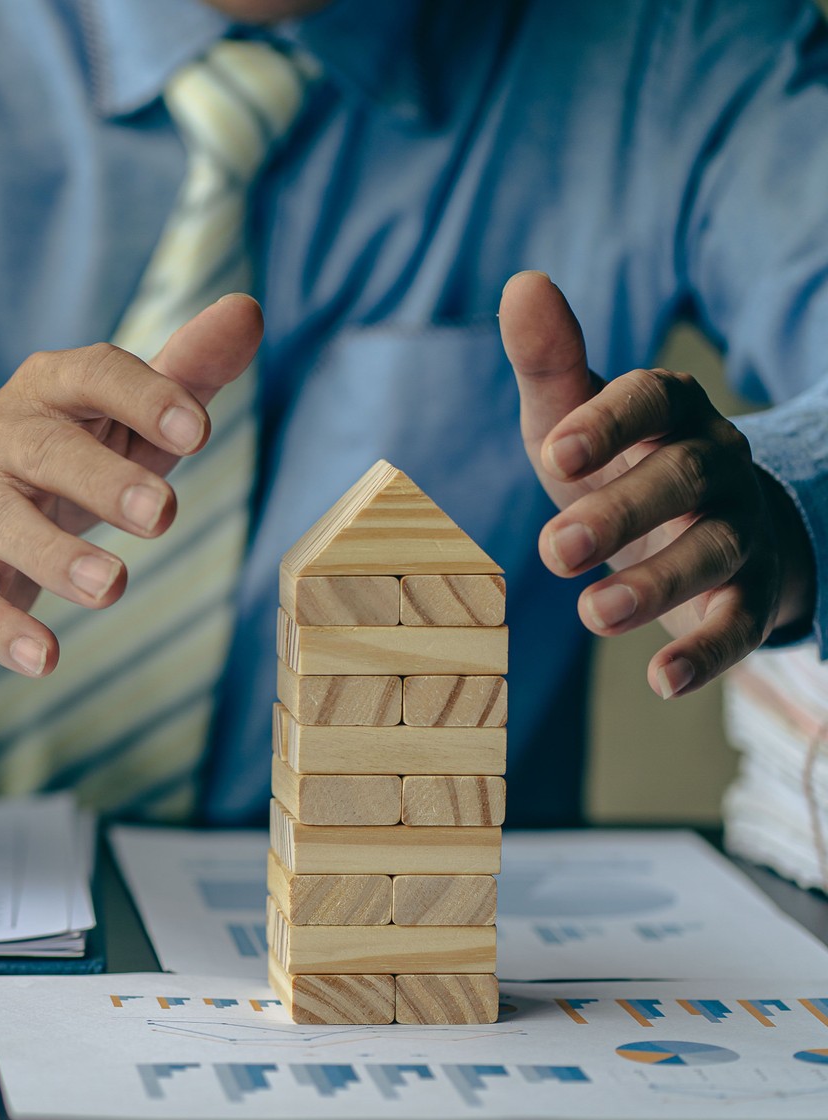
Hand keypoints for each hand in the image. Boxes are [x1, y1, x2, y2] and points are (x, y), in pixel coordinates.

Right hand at [0, 295, 263, 674]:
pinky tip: (43, 660)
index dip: (144, 397)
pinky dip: (1, 631)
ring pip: (3, 523)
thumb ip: (185, 373)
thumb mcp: (123, 417)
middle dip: (103, 480)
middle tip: (163, 515)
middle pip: (48, 451)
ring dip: (54, 556)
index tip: (199, 431)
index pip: (94, 374)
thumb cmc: (69, 455)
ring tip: (111, 587)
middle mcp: (1, 438)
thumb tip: (246, 312)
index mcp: (49, 388)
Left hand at [500, 270, 815, 698]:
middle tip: (553, 550)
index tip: (554, 455)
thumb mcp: (573, 419)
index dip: (608, 422)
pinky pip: (740, 623)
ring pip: (714, 551)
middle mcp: (718, 463)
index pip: (652, 398)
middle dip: (621, 512)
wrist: (701, 524)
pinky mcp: (754, 593)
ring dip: (656, 585)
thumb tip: (522, 281)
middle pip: (683, 478)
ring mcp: (742, 528)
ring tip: (592, 616)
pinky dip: (705, 654)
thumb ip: (549, 363)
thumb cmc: (617, 465)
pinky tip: (662, 681)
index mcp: (673, 410)